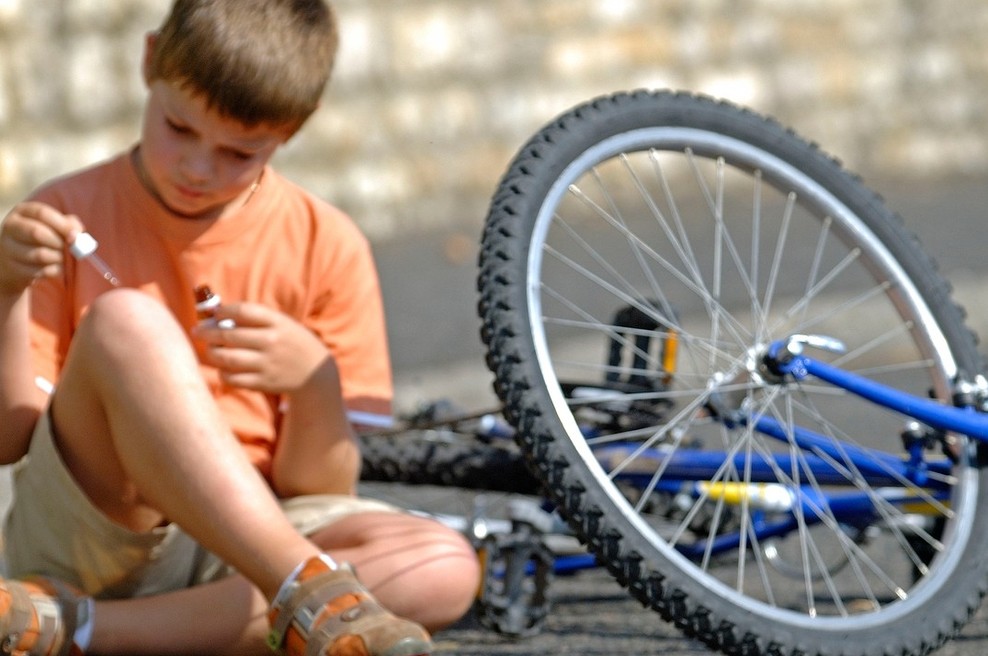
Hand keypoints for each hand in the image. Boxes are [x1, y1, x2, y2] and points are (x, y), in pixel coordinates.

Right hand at [0, 202, 84, 294]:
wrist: (19, 261)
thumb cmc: (44, 238)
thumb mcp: (55, 225)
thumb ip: (69, 224)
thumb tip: (77, 233)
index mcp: (23, 212)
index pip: (41, 213)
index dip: (62, 224)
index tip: (77, 234)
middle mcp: (11, 227)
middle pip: (37, 233)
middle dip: (59, 242)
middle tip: (71, 249)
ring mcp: (8, 248)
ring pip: (39, 254)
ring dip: (58, 258)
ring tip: (64, 258)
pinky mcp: (12, 268)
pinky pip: (38, 271)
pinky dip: (54, 270)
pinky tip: (56, 267)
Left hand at [191, 302, 330, 394]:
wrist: (315, 373)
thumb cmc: (291, 343)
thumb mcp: (282, 323)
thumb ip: (255, 318)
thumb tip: (216, 314)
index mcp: (278, 322)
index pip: (243, 311)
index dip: (222, 311)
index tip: (213, 313)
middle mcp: (272, 342)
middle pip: (229, 335)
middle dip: (207, 332)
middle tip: (198, 331)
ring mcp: (267, 364)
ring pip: (227, 358)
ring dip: (212, 353)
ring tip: (210, 350)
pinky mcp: (263, 383)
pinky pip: (233, 378)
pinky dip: (222, 373)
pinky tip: (223, 368)